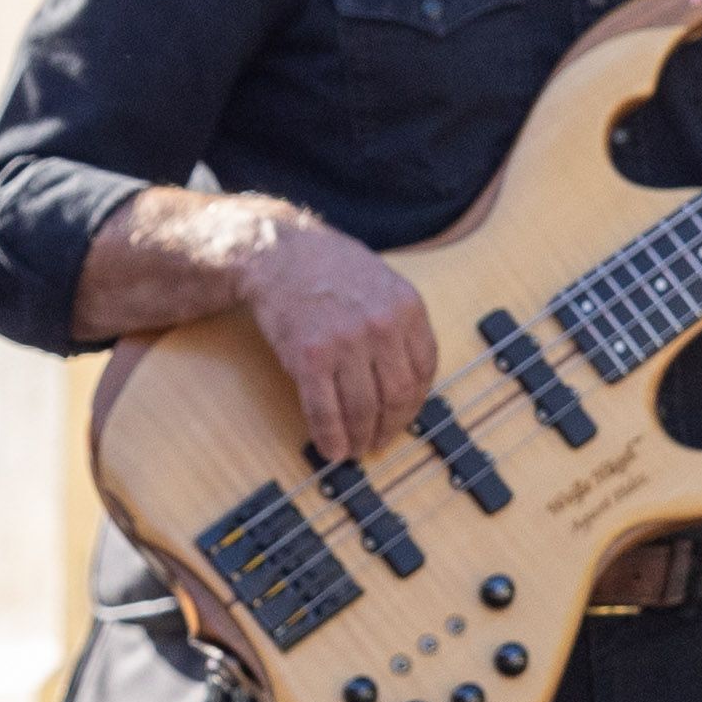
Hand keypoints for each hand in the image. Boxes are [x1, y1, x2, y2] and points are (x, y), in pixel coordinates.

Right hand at [237, 208, 441, 463]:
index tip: (403, 418)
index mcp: (407, 307)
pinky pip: (325, 410)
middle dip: (390, 428)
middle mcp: (381, 326)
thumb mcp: (382, 284)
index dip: (415, 404)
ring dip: (360, 439)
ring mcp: (345, 342)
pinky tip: (331, 449)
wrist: (277, 252)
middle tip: (379, 442)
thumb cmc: (328, 268)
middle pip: (398, 396)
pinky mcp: (309, 358)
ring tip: (354, 449)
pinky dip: (330, 437)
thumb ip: (400, 326)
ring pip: (363, 409)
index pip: (425, 371)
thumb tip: (407, 383)